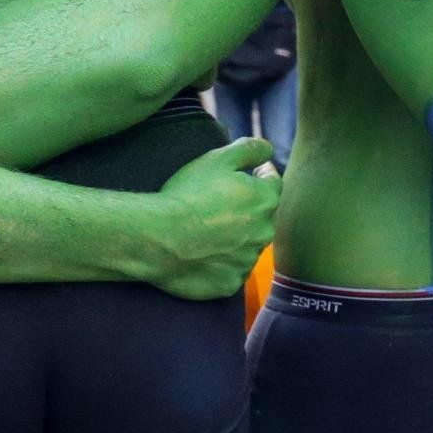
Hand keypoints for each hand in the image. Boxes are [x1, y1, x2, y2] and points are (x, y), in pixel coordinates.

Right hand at [142, 139, 280, 299]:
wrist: (160, 238)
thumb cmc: (188, 195)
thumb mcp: (218, 159)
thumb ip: (250, 149)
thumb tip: (268, 150)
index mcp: (265, 200)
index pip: (272, 183)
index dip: (258, 176)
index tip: (244, 176)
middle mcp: (264, 232)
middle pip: (260, 217)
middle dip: (246, 210)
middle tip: (216, 205)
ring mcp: (247, 261)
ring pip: (246, 246)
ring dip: (234, 239)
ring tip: (205, 233)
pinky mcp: (230, 284)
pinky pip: (230, 271)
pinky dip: (220, 264)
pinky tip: (201, 255)